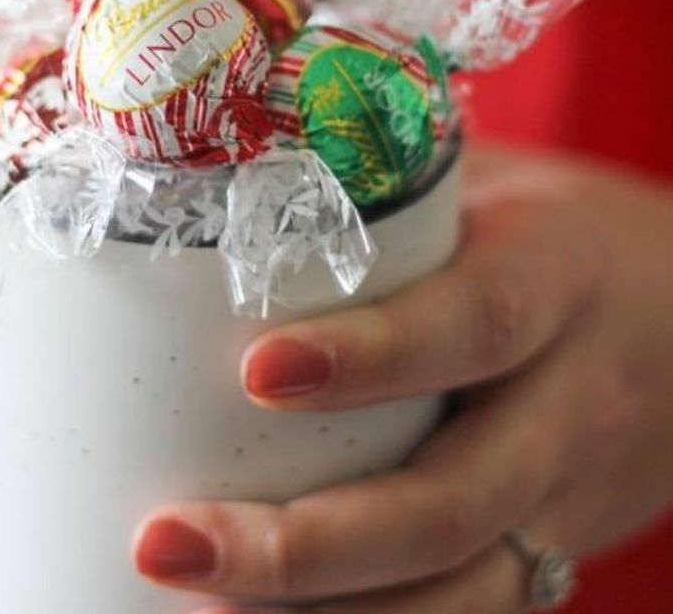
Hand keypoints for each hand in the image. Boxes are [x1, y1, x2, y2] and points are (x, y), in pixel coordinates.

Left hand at [134, 146, 672, 611]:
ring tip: (192, 606)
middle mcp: (575, 404)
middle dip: (305, 544)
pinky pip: (468, 612)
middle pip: (451, 501)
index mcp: (562, 281)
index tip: (254, 374)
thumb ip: (386, 190)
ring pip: (459, 589)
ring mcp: (568, 495)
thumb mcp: (496, 188)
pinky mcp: (551, 548)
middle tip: (167, 543)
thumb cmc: (560, 236)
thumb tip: (225, 172)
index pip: (475, 325)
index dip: (372, 356)